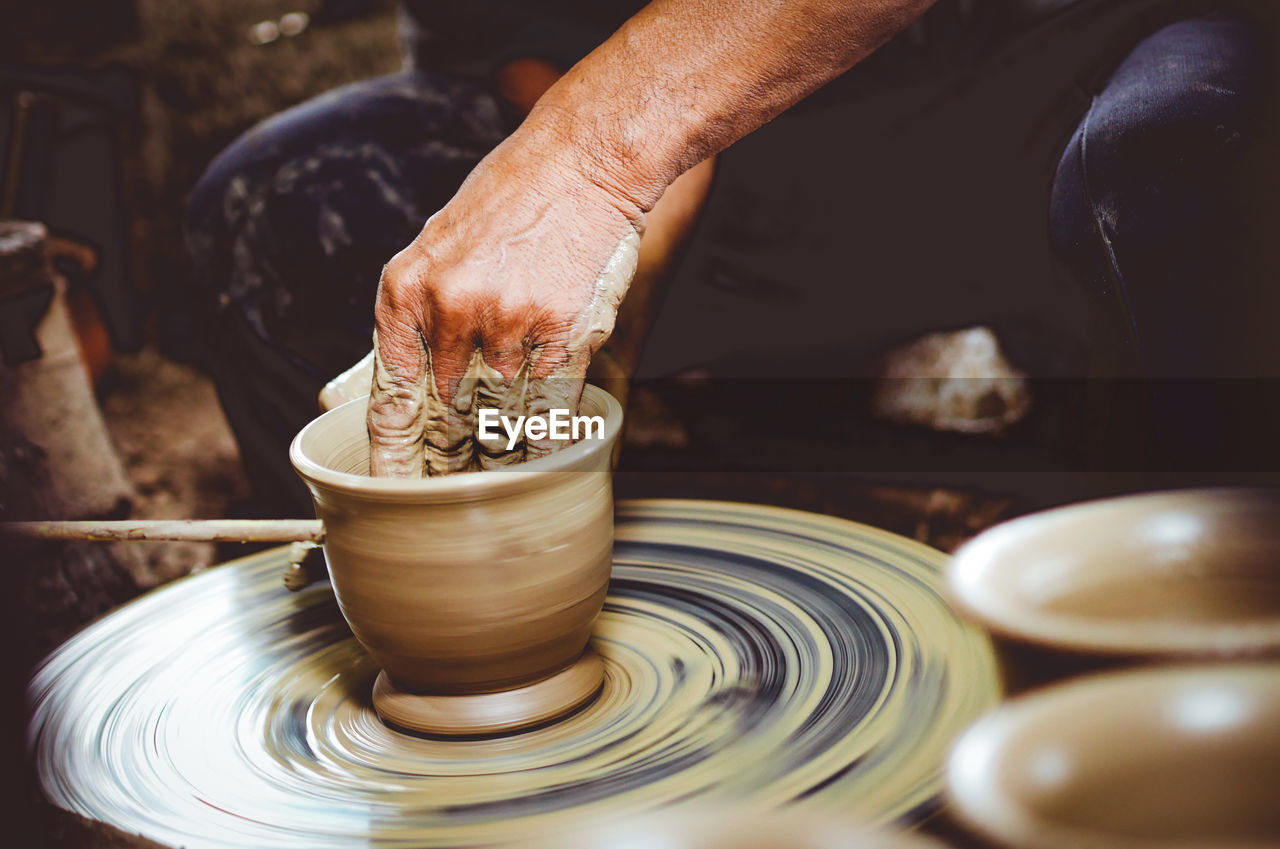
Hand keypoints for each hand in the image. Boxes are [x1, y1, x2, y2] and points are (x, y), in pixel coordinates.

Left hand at [366, 128, 642, 476]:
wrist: (582, 160)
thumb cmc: (512, 198)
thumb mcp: (438, 245)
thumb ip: (421, 313)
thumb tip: (406, 380)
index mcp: (407, 290)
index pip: (392, 398)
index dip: (394, 457)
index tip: (393, 493)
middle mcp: (451, 310)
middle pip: (449, 413)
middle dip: (458, 442)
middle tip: (459, 471)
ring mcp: (508, 324)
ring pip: (503, 411)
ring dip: (508, 431)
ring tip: (513, 439)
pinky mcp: (563, 333)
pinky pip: (551, 406)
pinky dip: (551, 426)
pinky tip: (550, 438)